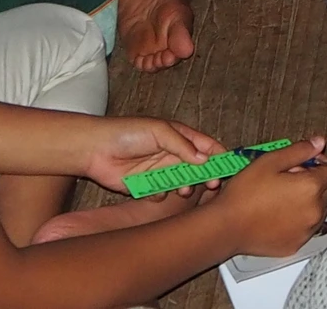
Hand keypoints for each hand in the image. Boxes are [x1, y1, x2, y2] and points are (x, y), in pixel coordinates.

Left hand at [81, 114, 227, 194]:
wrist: (96, 150)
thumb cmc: (128, 132)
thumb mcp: (159, 131)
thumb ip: (182, 145)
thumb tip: (205, 159)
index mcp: (179, 136)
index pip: (207, 146)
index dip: (220, 156)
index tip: (230, 168)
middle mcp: (173, 154)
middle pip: (199, 168)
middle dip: (207, 177)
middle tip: (212, 184)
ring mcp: (160, 171)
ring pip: (182, 183)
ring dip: (186, 188)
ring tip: (183, 189)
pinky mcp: (147, 186)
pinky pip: (162, 194)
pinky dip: (161, 194)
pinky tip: (153, 190)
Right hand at [206, 140, 326, 257]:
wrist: (226, 227)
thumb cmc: (244, 194)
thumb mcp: (270, 161)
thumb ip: (299, 150)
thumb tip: (318, 143)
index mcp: (311, 188)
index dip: (321, 161)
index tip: (307, 160)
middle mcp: (314, 212)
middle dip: (313, 180)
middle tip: (289, 176)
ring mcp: (306, 231)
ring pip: (318, 210)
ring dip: (308, 200)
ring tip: (282, 196)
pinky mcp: (296, 245)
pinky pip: (305, 228)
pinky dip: (298, 219)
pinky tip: (278, 214)